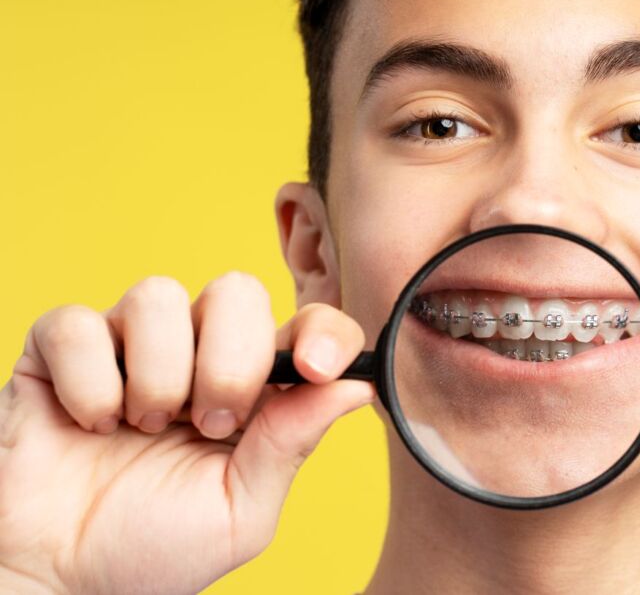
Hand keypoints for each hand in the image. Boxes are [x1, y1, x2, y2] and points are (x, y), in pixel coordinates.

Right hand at [0, 273, 373, 594]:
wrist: (61, 579)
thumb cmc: (153, 547)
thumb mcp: (240, 511)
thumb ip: (292, 443)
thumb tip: (359, 387)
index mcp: (255, 388)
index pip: (309, 325)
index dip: (324, 331)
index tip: (317, 366)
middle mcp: (198, 352)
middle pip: (237, 291)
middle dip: (230, 362)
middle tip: (209, 424)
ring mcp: (131, 345)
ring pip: (159, 294)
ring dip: (158, 373)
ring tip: (146, 427)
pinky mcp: (62, 350)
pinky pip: (80, 324)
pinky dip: (90, 381)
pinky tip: (92, 424)